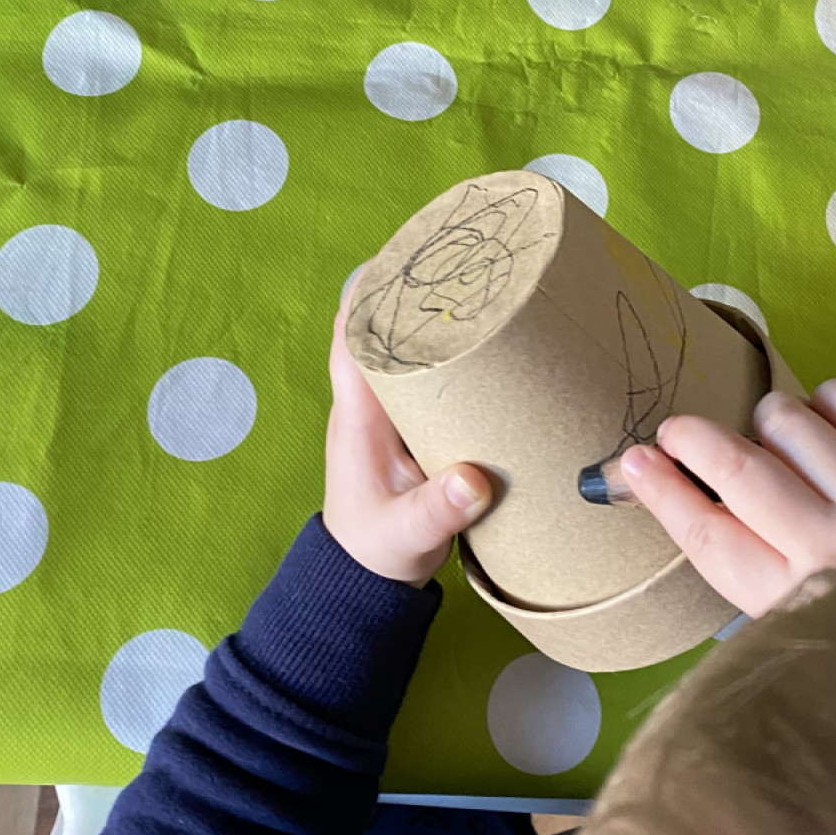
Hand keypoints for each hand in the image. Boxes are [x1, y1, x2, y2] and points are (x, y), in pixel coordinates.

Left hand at [323, 285, 492, 587]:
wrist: (367, 579)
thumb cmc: (377, 551)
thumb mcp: (409, 534)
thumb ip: (439, 510)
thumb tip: (475, 480)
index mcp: (358, 417)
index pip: (351, 340)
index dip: (369, 296)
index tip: (404, 259)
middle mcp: (369, 404)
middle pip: (379, 329)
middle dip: (409, 292)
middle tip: (457, 256)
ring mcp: (390, 412)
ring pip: (402, 348)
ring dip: (429, 317)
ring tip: (476, 281)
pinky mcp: (412, 425)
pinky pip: (424, 373)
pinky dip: (447, 351)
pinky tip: (484, 336)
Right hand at [623, 379, 835, 616]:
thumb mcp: (798, 621)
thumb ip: (747, 562)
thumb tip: (677, 488)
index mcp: (792, 600)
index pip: (705, 533)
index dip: (659, 489)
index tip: (633, 460)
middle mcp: (830, 545)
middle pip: (735, 467)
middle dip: (691, 438)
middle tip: (679, 432)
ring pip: (787, 420)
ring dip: (772, 424)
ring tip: (786, 448)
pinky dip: (829, 402)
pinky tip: (833, 429)